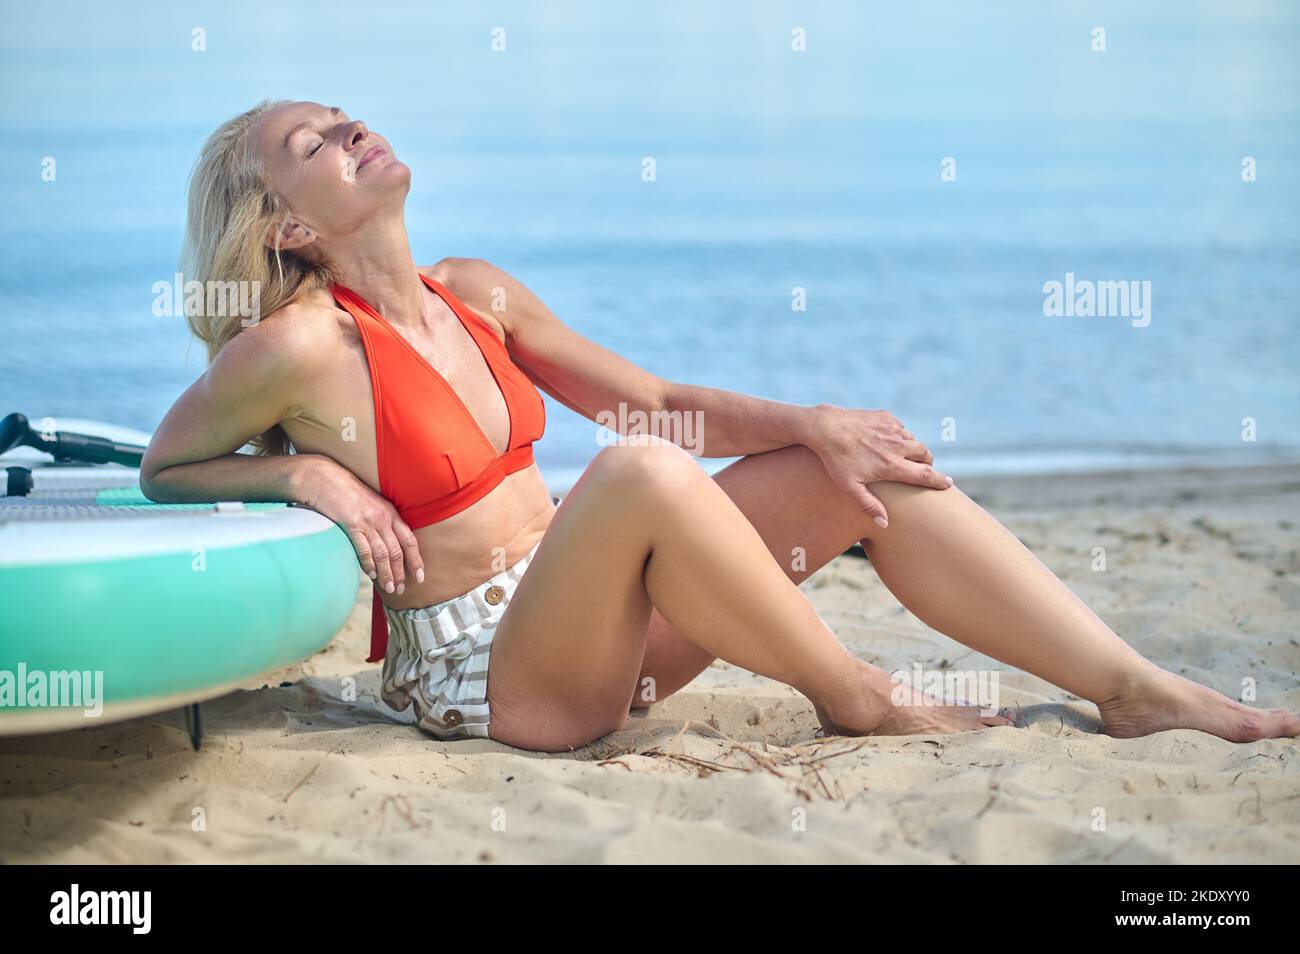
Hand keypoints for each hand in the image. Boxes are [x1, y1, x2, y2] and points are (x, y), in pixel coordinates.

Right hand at [295, 458, 424, 594]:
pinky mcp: (351, 524)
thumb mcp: (371, 504)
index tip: (420, 576)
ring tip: (389, 588)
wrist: (324, 478)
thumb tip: (385, 547)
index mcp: (390, 513)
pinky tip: (372, 575)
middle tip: (401, 589)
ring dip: (387, 573)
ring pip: (382, 553)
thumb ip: (380, 523)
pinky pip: (363, 549)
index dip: (416, 560)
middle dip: (401, 572)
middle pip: (397, 550)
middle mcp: (382, 518)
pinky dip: (369, 564)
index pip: (410, 540)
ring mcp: (367, 521)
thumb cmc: (346, 494)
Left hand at [807, 405, 951, 527]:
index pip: (925, 474)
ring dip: (914, 449)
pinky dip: (900, 436)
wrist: (826, 428)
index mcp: (891, 465)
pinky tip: (889, 442)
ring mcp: (893, 429)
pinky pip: (901, 428)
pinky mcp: (886, 417)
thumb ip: (869, 505)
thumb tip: (885, 524)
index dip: (940, 480)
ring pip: (914, 441)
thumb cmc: (836, 461)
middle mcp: (897, 446)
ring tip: (904, 457)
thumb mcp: (849, 487)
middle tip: (923, 469)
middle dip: (927, 463)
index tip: (949, 484)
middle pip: (925, 455)